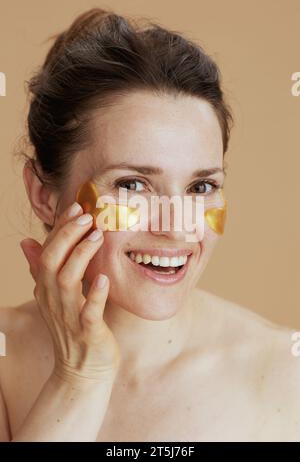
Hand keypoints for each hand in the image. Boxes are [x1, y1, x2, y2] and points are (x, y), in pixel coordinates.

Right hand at [20, 201, 120, 386]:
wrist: (82, 371)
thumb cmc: (73, 328)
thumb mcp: (54, 296)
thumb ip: (42, 269)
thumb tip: (27, 242)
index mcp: (46, 289)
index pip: (47, 251)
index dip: (60, 228)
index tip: (76, 207)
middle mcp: (53, 300)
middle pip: (52, 262)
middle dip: (68, 236)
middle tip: (87, 216)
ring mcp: (69, 316)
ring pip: (67, 281)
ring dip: (81, 256)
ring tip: (97, 236)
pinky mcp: (88, 332)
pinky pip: (89, 312)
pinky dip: (95, 294)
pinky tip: (104, 278)